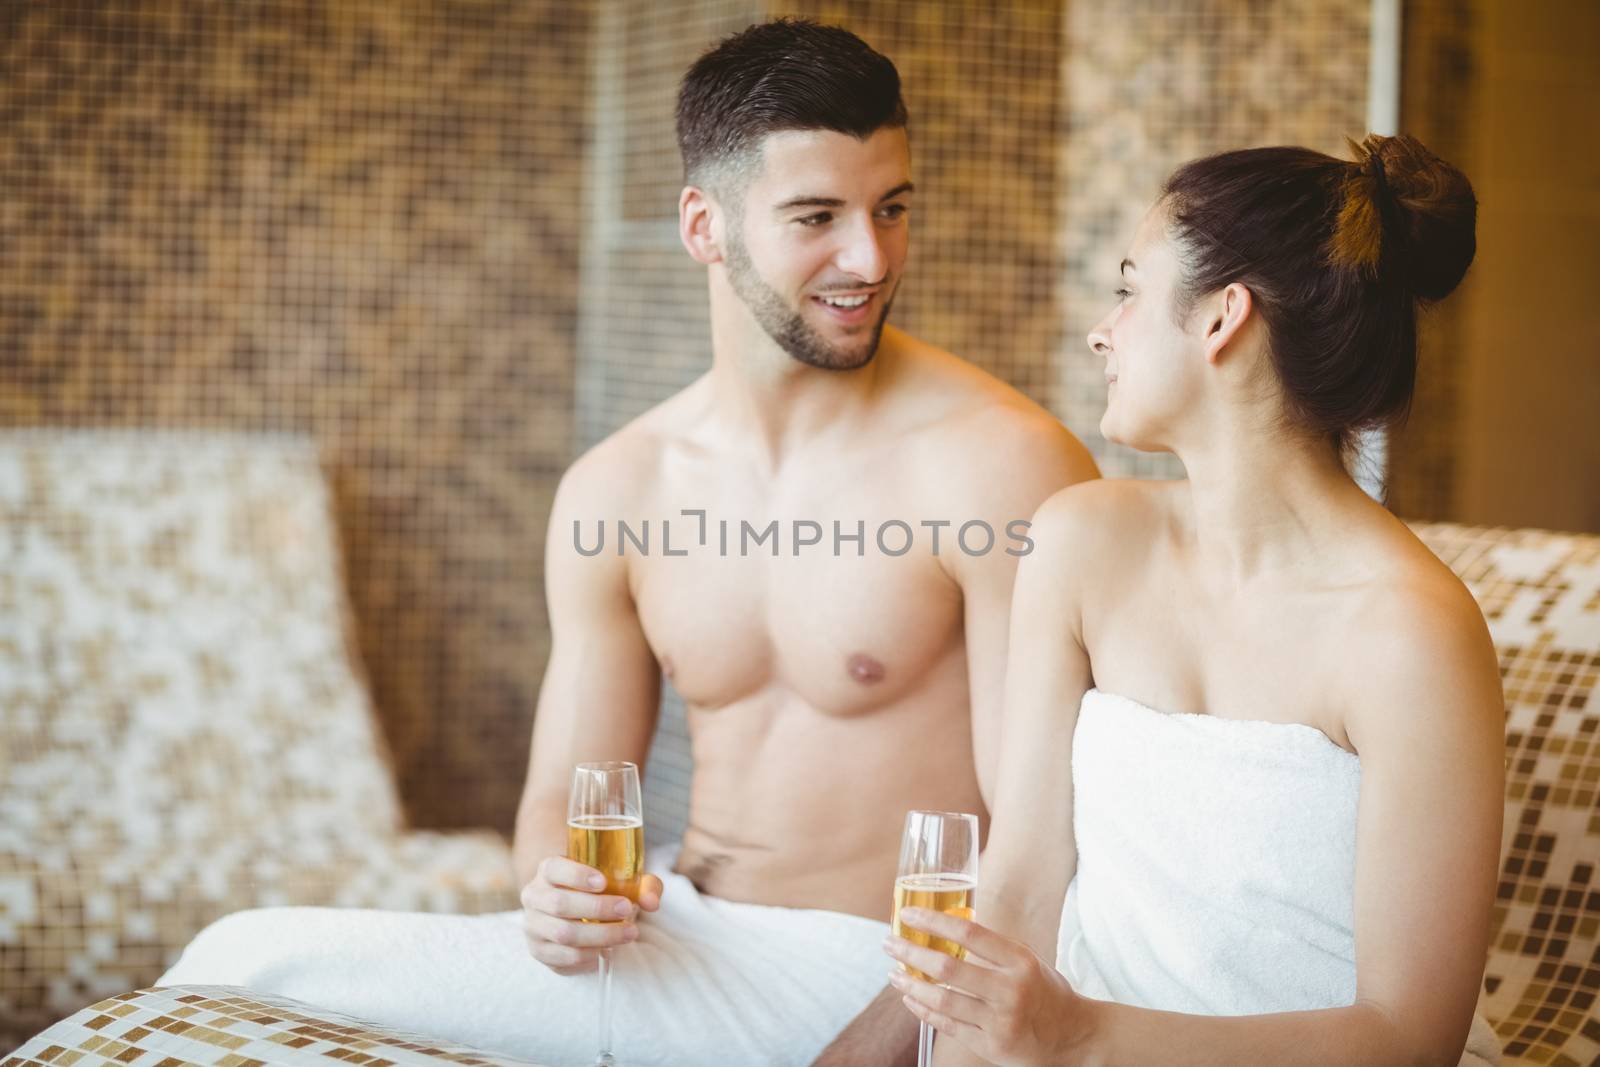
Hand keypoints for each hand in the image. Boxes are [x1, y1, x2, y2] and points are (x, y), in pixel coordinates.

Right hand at [520, 857, 664, 975]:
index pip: (554, 868)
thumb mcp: (622, 881)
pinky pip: (563, 957)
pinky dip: (588, 955)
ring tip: (628, 933)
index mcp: (549, 870)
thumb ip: (643, 886)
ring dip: (599, 935)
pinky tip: (607, 950)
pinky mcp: (538, 951)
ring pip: (563, 934)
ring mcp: (533, 925)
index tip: (603, 882)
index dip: (576, 874)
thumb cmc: (601, 892)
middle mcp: (534, 896)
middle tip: (626, 908)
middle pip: (560, 904)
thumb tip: (651, 902)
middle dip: (597, 908)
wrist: (576, 914)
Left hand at [883, 907, 1096, 1066]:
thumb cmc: (1046, 993)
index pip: (970, 934)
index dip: (934, 922)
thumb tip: (946, 927)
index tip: (908, 916)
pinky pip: (948, 1026)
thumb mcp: (1028, 962)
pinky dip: (924, 1010)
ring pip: (943, 1001)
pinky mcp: (991, 1046)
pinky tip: (910, 998)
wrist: (1075, 1038)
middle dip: (911, 953)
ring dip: (911, 984)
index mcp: (1020, 962)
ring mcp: (1000, 1022)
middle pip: (949, 969)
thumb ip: (993, 949)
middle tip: (889, 943)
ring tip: (894, 973)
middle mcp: (1011, 991)